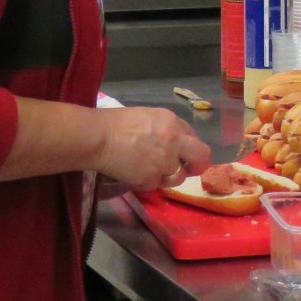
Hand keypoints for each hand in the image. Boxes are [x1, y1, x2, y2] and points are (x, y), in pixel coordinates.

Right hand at [94, 105, 211, 191]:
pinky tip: (135, 173)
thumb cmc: (117, 123)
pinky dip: (147, 182)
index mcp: (173, 122)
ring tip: (150, 170)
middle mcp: (175, 142)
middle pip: (201, 157)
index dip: (188, 146)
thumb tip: (177, 140)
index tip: (183, 153)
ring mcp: (165, 162)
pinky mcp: (151, 180)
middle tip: (191, 169)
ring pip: (178, 177)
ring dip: (168, 176)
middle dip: (198, 165)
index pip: (193, 137)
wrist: (99, 138)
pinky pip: (156, 185)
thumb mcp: (148, 116)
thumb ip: (167, 128)